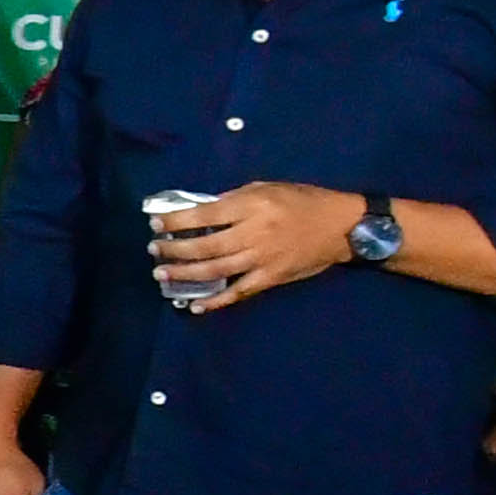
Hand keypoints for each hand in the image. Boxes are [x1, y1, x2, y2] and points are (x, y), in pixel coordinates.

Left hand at [149, 181, 361, 312]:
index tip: (154, 223)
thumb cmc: (301, 201)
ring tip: (161, 273)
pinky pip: (239, 292)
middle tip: (154, 250)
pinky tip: (195, 305)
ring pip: (217, 270)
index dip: (177, 221)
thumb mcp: (266, 188)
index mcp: (252, 207)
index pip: (205, 215)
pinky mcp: (272, 278)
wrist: (341, 226)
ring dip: (186, 274)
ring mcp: (263, 259)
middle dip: (175, 249)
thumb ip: (233, 200)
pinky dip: (216, 301)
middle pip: (206, 245)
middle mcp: (255, 233)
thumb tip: (199, 212)